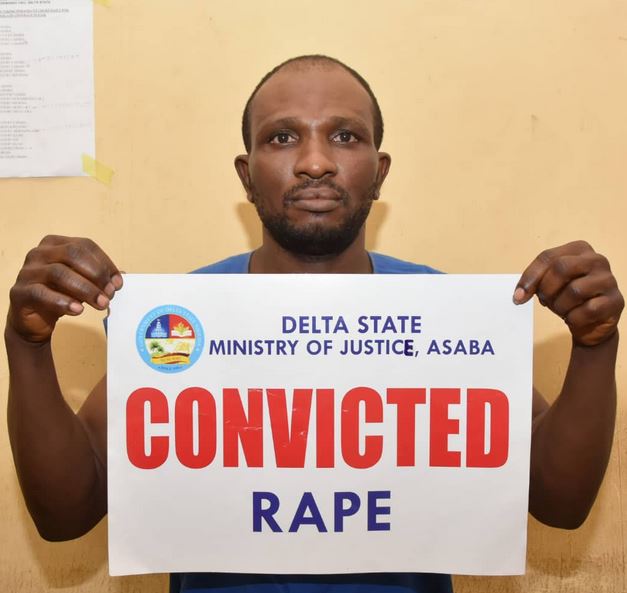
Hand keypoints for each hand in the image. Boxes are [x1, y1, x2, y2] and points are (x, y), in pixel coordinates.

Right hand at [7, 235, 122, 342]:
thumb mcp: (82, 283)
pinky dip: (63, 301)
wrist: (33, 320)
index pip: (85, 246)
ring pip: (59, 273)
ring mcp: (27, 271)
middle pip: (72, 254)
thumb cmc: (60, 295)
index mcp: (55, 244)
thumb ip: (99, 278)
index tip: (118, 284)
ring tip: (101, 304)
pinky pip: (42, 293)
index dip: (105, 263)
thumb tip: (121, 277)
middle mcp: (39, 253)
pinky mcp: (19, 292)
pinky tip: (78, 310)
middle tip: (110, 294)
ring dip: (85, 289)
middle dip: (96, 274)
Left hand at [513, 240, 622, 345]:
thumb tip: (518, 296)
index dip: (530, 277)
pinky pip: (587, 310)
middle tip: (545, 301)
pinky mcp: (616, 301)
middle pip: (562, 268)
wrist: (590, 323)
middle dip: (547, 289)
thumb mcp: (548, 285)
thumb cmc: (567, 298)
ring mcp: (609, 280)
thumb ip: (534, 282)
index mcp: (579, 249)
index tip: (518, 297)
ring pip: (575, 290)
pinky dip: (573, 318)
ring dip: (560, 306)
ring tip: (561, 310)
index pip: (547, 257)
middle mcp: (597, 260)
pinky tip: (573, 318)